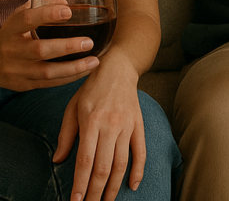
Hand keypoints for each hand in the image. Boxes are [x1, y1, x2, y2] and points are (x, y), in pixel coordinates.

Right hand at [0, 2, 99, 91]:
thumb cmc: (13, 34)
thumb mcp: (20, 17)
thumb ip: (42, 6)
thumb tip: (66, 3)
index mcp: (12, 29)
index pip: (27, 19)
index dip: (48, 14)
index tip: (69, 12)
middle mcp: (13, 50)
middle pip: (40, 50)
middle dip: (67, 47)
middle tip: (88, 42)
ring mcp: (17, 70)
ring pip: (46, 72)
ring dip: (73, 67)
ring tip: (94, 61)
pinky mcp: (23, 84)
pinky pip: (48, 83)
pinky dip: (68, 78)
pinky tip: (85, 71)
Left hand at [54, 51, 144, 200]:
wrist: (119, 68)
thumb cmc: (92, 89)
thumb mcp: (72, 108)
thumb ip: (66, 135)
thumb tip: (58, 161)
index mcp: (92, 122)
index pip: (85, 160)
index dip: (80, 184)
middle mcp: (111, 125)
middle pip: (103, 167)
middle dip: (95, 192)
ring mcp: (127, 125)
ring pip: (121, 163)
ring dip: (113, 187)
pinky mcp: (139, 124)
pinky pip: (140, 151)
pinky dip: (138, 170)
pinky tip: (133, 186)